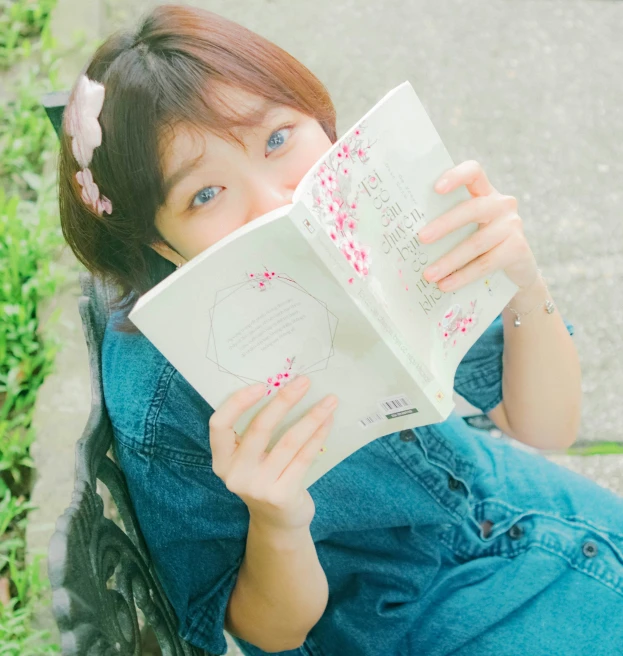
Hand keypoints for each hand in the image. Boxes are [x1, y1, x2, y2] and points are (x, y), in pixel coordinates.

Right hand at [208, 376, 337, 531]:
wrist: (277, 522)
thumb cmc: (264, 477)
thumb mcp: (249, 459)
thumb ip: (255, 431)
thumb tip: (283, 387)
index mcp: (222, 459)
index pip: (219, 424)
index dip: (237, 402)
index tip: (261, 385)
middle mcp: (235, 474)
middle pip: (259, 428)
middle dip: (284, 400)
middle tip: (304, 381)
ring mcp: (258, 487)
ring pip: (289, 441)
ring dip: (312, 417)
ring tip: (329, 400)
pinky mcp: (282, 495)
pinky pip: (304, 457)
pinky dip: (318, 435)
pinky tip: (328, 421)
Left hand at [417, 160, 538, 292]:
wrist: (514, 273)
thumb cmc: (479, 248)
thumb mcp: (465, 231)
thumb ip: (446, 226)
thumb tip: (407, 236)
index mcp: (484, 193)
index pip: (473, 172)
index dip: (456, 176)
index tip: (436, 189)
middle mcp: (501, 204)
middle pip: (472, 209)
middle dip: (444, 225)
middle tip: (421, 238)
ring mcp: (512, 225)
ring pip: (476, 243)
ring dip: (449, 261)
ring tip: (429, 275)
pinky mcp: (518, 248)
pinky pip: (486, 263)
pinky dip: (463, 276)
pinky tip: (446, 285)